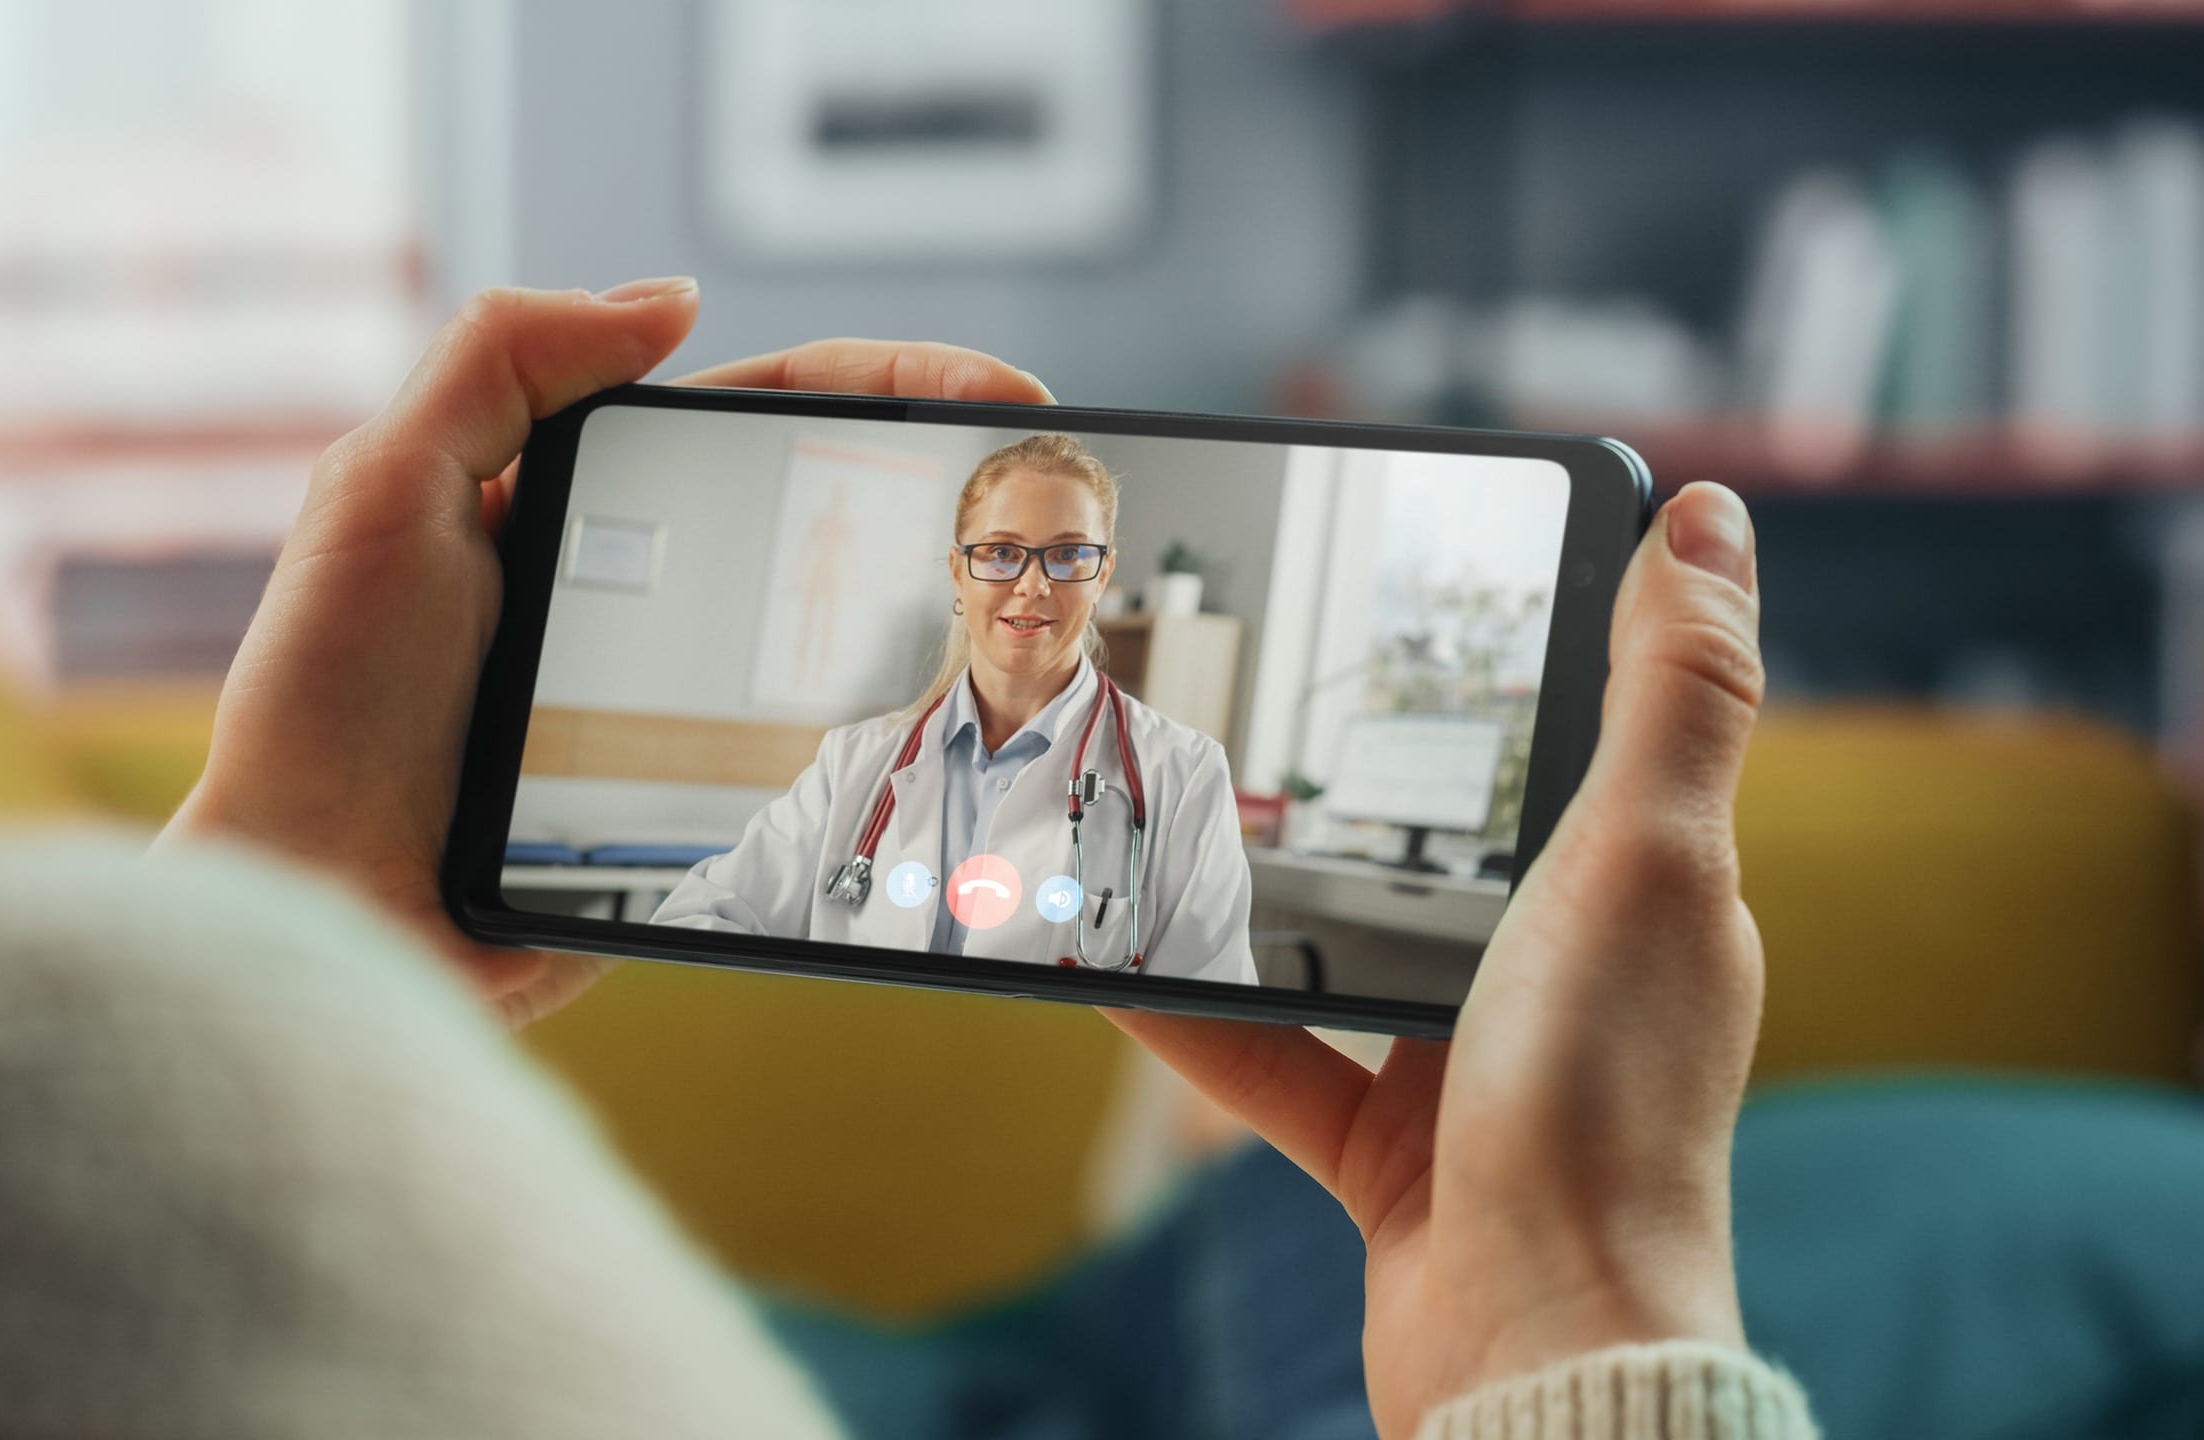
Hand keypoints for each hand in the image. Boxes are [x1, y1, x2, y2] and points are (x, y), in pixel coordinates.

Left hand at [160, 279, 1051, 1026]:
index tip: (997, 388)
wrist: (317, 912)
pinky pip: (816, 755)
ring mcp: (673, 696)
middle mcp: (635, 587)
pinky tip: (966, 721)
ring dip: (943, 603)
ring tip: (1049, 595)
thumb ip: (501, 365)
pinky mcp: (690, 806)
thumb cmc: (322, 709)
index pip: (757, 405)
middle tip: (1054, 486)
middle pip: (824, 503)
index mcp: (570, 496)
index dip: (883, 380)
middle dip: (946, 477)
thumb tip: (674, 298)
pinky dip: (899, 731)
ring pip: (838, 627)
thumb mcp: (380, 494)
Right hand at [1110, 483, 1763, 1438]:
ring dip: (1255, 895)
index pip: (1585, 732)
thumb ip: (1672, 690)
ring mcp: (1474, 1065)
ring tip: (1159, 817)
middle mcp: (1567, 972)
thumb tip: (1711, 515)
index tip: (1427, 577)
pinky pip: (1274, 1060)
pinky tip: (1116, 970)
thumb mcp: (1643, 859)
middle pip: (1443, 836)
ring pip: (1344, 946)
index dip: (1516, 650)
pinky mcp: (1391, 1150)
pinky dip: (1196, 1020)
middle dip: (1354, 774)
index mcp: (1648, 891)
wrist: (1536, 1344)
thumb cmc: (1605, 1108)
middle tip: (1251, 693)